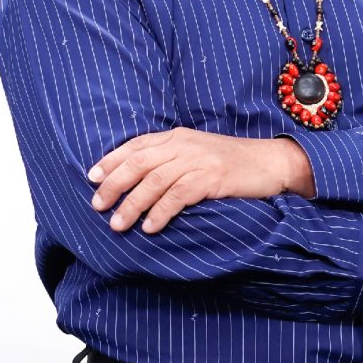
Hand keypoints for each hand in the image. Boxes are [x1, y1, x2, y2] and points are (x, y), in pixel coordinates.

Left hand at [87, 128, 314, 233]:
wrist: (271, 161)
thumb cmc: (232, 162)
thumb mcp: (198, 153)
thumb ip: (172, 159)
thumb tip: (138, 181)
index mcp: (177, 136)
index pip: (136, 145)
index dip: (111, 160)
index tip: (92, 177)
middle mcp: (184, 144)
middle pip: (139, 162)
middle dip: (114, 184)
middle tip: (97, 205)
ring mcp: (199, 159)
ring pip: (155, 180)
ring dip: (133, 203)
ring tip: (118, 224)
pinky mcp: (213, 177)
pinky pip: (179, 194)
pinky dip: (161, 212)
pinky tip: (150, 227)